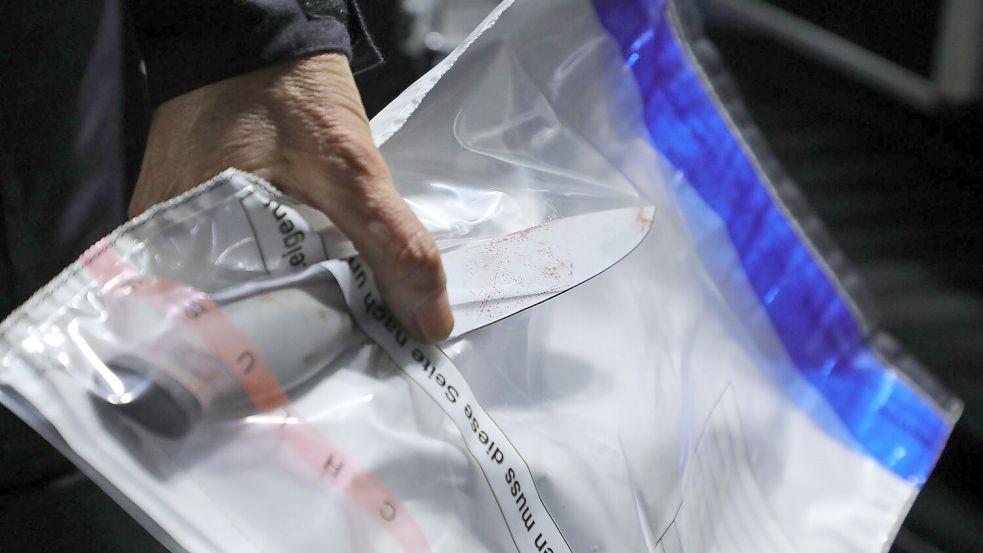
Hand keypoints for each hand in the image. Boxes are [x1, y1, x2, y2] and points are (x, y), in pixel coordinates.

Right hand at [129, 53, 453, 342]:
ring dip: (298, 313)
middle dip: (300, 345)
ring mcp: (187, 236)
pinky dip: (291, 280)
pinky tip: (328, 291)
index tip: (346, 377)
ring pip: (251, 297)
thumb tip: (429, 324)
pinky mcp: (208, 220)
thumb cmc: (286, 93)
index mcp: (182, 249)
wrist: (261, 39)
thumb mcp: (348, 168)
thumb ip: (390, 244)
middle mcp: (171, 252)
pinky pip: (253, 266)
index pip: (233, 341)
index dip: (292, 362)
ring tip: (349, 338)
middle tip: (359, 363)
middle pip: (243, 325)